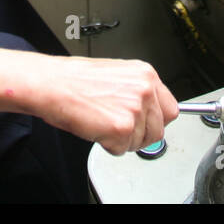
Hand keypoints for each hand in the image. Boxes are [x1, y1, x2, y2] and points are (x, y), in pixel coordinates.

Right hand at [0, 49, 178, 154]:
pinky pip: (123, 149)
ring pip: (142, 142)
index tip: (147, 124)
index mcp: (145, 74)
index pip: (171, 108)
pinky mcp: (121, 128)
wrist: (52, 84)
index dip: (156, 120)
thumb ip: (138, 91)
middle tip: (120, 129)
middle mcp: (144, 90)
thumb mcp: (117, 75)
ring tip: (103, 123)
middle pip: (159, 129)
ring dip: (123, 140)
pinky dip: (108, 146)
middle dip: (140, 135)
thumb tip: (150, 110)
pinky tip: (96, 128)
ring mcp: (135, 109)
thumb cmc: (75, 79)